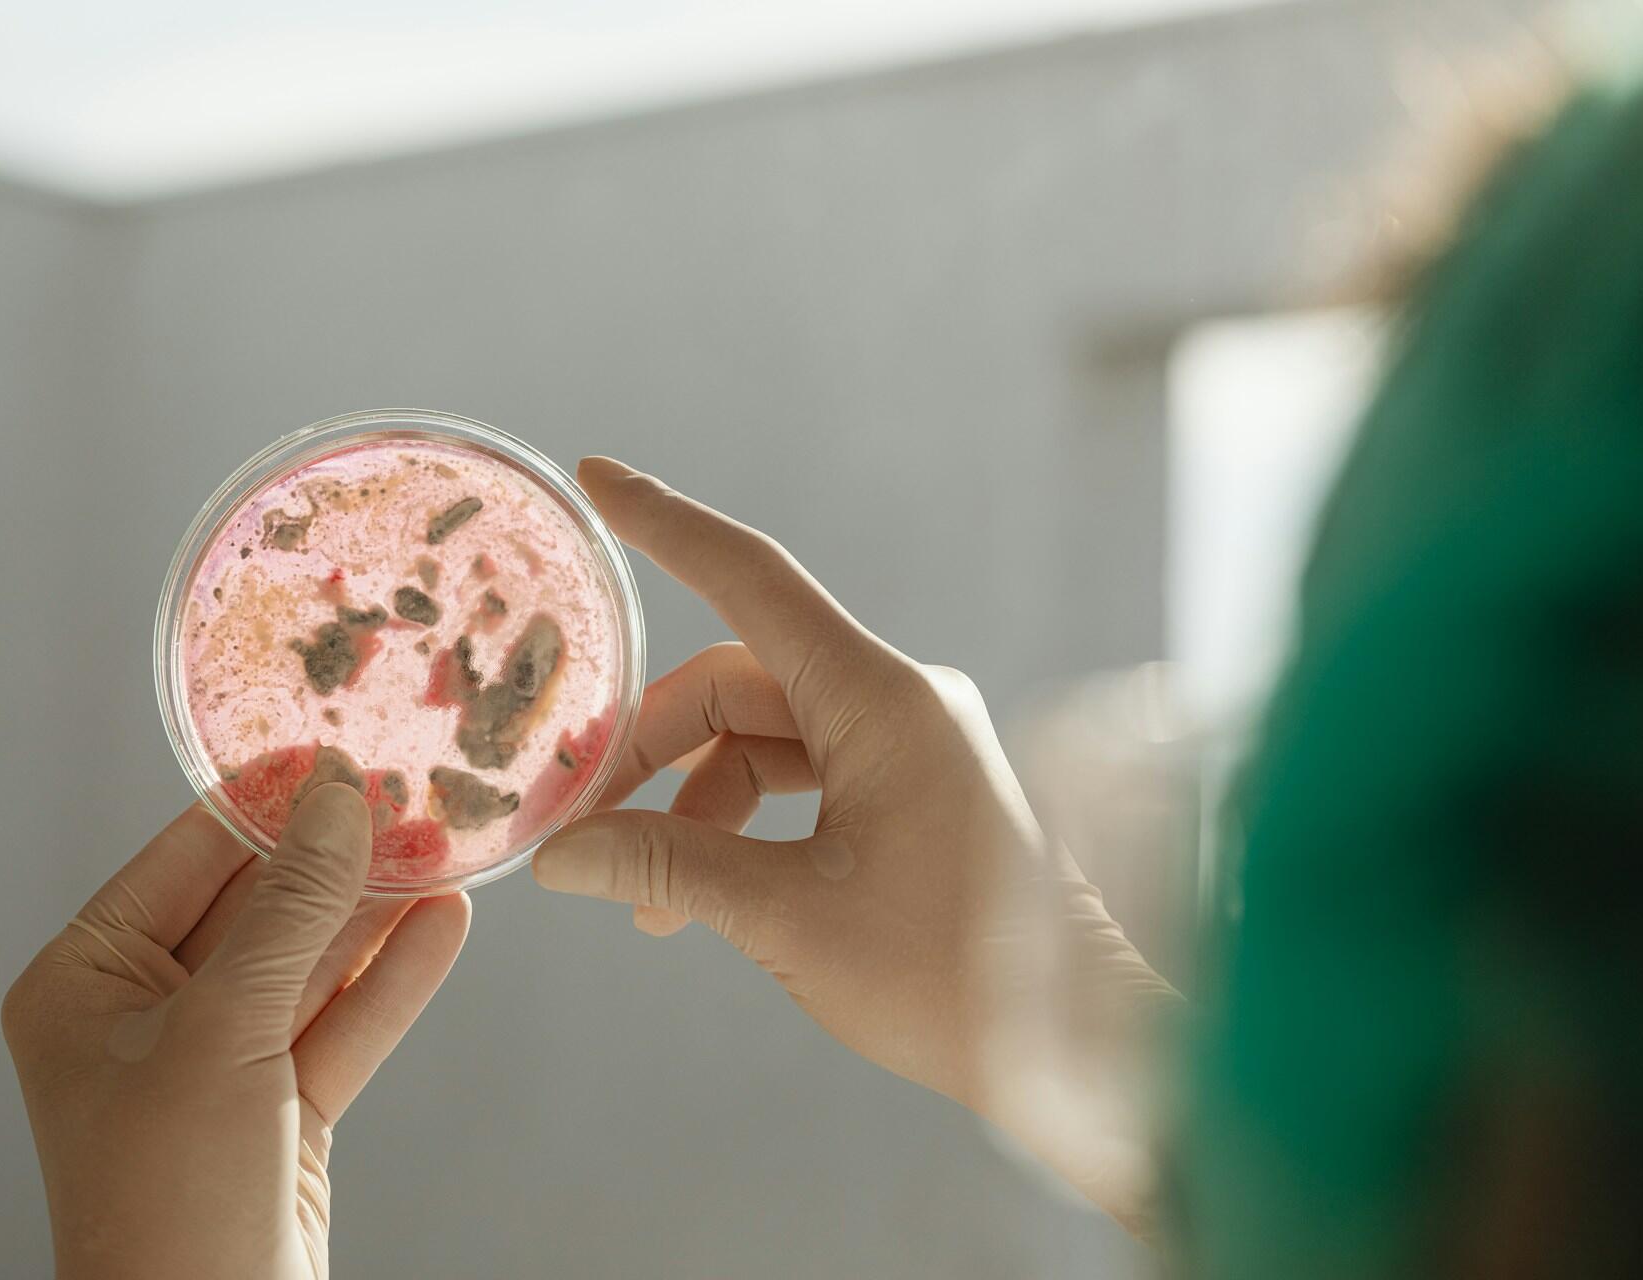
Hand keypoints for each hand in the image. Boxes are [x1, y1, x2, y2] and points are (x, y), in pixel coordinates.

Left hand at [3, 786, 470, 1279]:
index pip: (184, 860)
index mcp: (84, 984)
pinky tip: (443, 924)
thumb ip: (289, 912)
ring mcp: (218, 1063)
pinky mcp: (282, 1109)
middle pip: (258, 906)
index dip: (263, 802)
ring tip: (443, 841)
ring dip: (376, 908)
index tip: (332, 749)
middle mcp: (146, 1015)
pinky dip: (392, 976)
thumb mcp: (224, 1032)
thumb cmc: (166, 1206)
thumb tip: (335, 803)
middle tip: (405, 792)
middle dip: (334, 855)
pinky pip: (343, 1022)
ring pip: (310, 962)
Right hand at [533, 459, 1178, 1225]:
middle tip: (581, 819)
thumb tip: (564, 855)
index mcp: (882, 701)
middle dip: (652, 743)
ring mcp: (909, 742)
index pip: (752, 580)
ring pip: (762, 734)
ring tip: (641, 896)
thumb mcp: (789, 919)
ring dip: (692, 799)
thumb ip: (670, 870)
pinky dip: (741, 821)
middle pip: (738, 680)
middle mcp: (900, 701)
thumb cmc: (956, 978)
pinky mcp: (912, 786)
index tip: (598, 481)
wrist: (1078, 1038)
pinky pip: (800, 773)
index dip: (666, 526)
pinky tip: (698, 899)